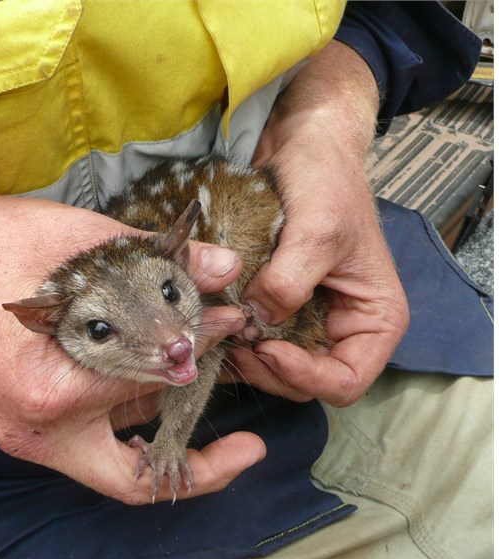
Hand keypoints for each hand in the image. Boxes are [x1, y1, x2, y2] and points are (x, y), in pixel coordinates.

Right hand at [0, 193, 265, 503]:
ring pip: (116, 460)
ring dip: (167, 434)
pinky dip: (133, 424)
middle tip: (246, 448)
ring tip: (210, 399)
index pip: (152, 383)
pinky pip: (95, 441)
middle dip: (198, 466)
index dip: (199, 349)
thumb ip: (157, 261)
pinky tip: (161, 392)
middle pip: (134, 472)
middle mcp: (37, 429)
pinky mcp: (32, 420)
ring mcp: (31, 432)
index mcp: (50, 388)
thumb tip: (225, 266)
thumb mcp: (80, 244)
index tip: (229, 322)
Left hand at [228, 41, 408, 406]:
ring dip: (247, 359)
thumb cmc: (327, 181)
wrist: (303, 148)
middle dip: (268, 369)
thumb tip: (257, 320)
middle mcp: (343, 327)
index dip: (305, 375)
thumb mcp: (318, 228)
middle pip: (307, 382)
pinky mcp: (280, 306)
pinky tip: (213, 330)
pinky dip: (235, 344)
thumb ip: (291, 280)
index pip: (346, 380)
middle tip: (233, 342)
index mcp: (374, 318)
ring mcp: (309, 319)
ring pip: (277, 367)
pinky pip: (258, 341)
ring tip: (219, 333)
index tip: (268, 347)